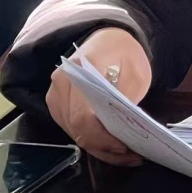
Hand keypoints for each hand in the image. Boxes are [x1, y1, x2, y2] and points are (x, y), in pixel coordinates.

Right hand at [46, 27, 151, 165]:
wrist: (108, 37)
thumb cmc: (124, 52)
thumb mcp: (136, 71)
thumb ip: (126, 97)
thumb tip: (123, 128)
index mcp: (80, 70)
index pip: (83, 116)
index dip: (102, 138)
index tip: (124, 146)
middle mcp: (61, 84)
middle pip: (77, 129)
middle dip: (105, 147)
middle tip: (132, 155)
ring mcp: (56, 95)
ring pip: (74, 134)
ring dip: (100, 148)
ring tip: (128, 154)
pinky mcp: (58, 106)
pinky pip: (72, 129)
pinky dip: (93, 140)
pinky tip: (114, 146)